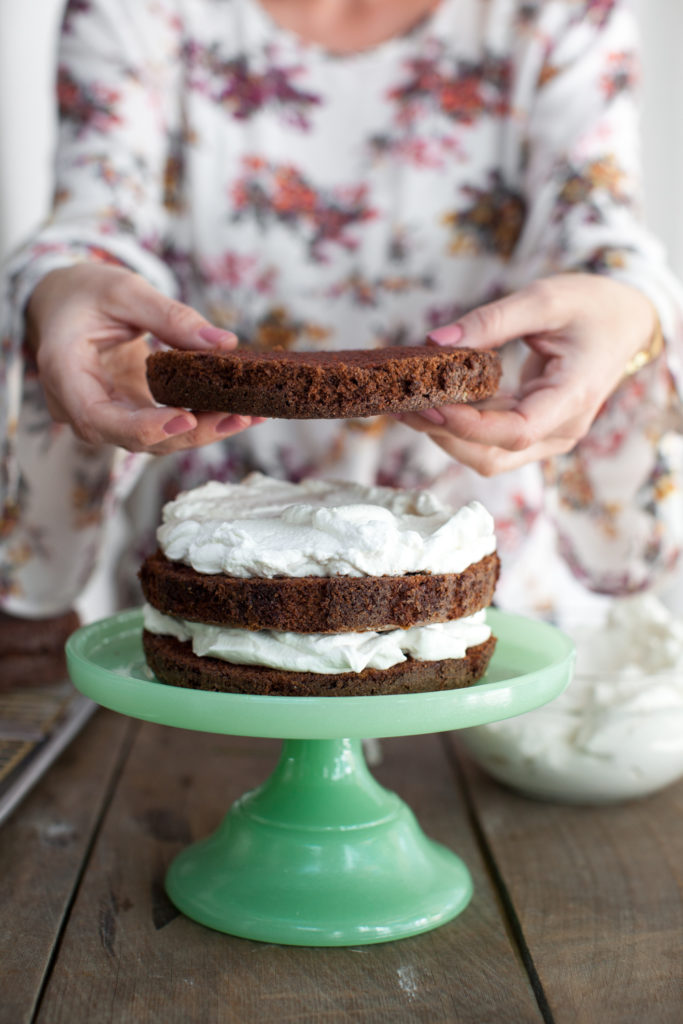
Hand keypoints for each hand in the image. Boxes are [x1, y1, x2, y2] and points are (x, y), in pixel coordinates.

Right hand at [26, 263, 261, 453]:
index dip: (142, 427)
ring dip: (202, 432)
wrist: (64, 302)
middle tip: (238, 417)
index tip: (185, 421)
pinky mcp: (127, 414)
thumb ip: (170, 316)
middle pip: (133, 438)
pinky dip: (198, 421)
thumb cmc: (84, 292)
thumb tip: (223, 343)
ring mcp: (104, 415)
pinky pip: (162, 426)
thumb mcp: (124, 289)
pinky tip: (235, 410)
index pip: (97, 418)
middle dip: (189, 434)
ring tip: (248, 414)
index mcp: (63, 372)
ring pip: (152, 440)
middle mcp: (78, 405)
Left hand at [396, 273, 658, 475]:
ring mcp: (547, 436)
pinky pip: (489, 439)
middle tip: (402, 402)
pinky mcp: (533, 430)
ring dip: (445, 434)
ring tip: (407, 402)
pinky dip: (457, 424)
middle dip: (443, 434)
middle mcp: (561, 429)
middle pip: (493, 454)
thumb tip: (434, 341)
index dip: (468, 425)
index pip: (516, 430)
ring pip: (487, 455)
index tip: (429, 403)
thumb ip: (492, 319)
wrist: (626, 323)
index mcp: (574, 398)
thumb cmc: (592, 307)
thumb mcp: (545, 299)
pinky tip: (429, 400)